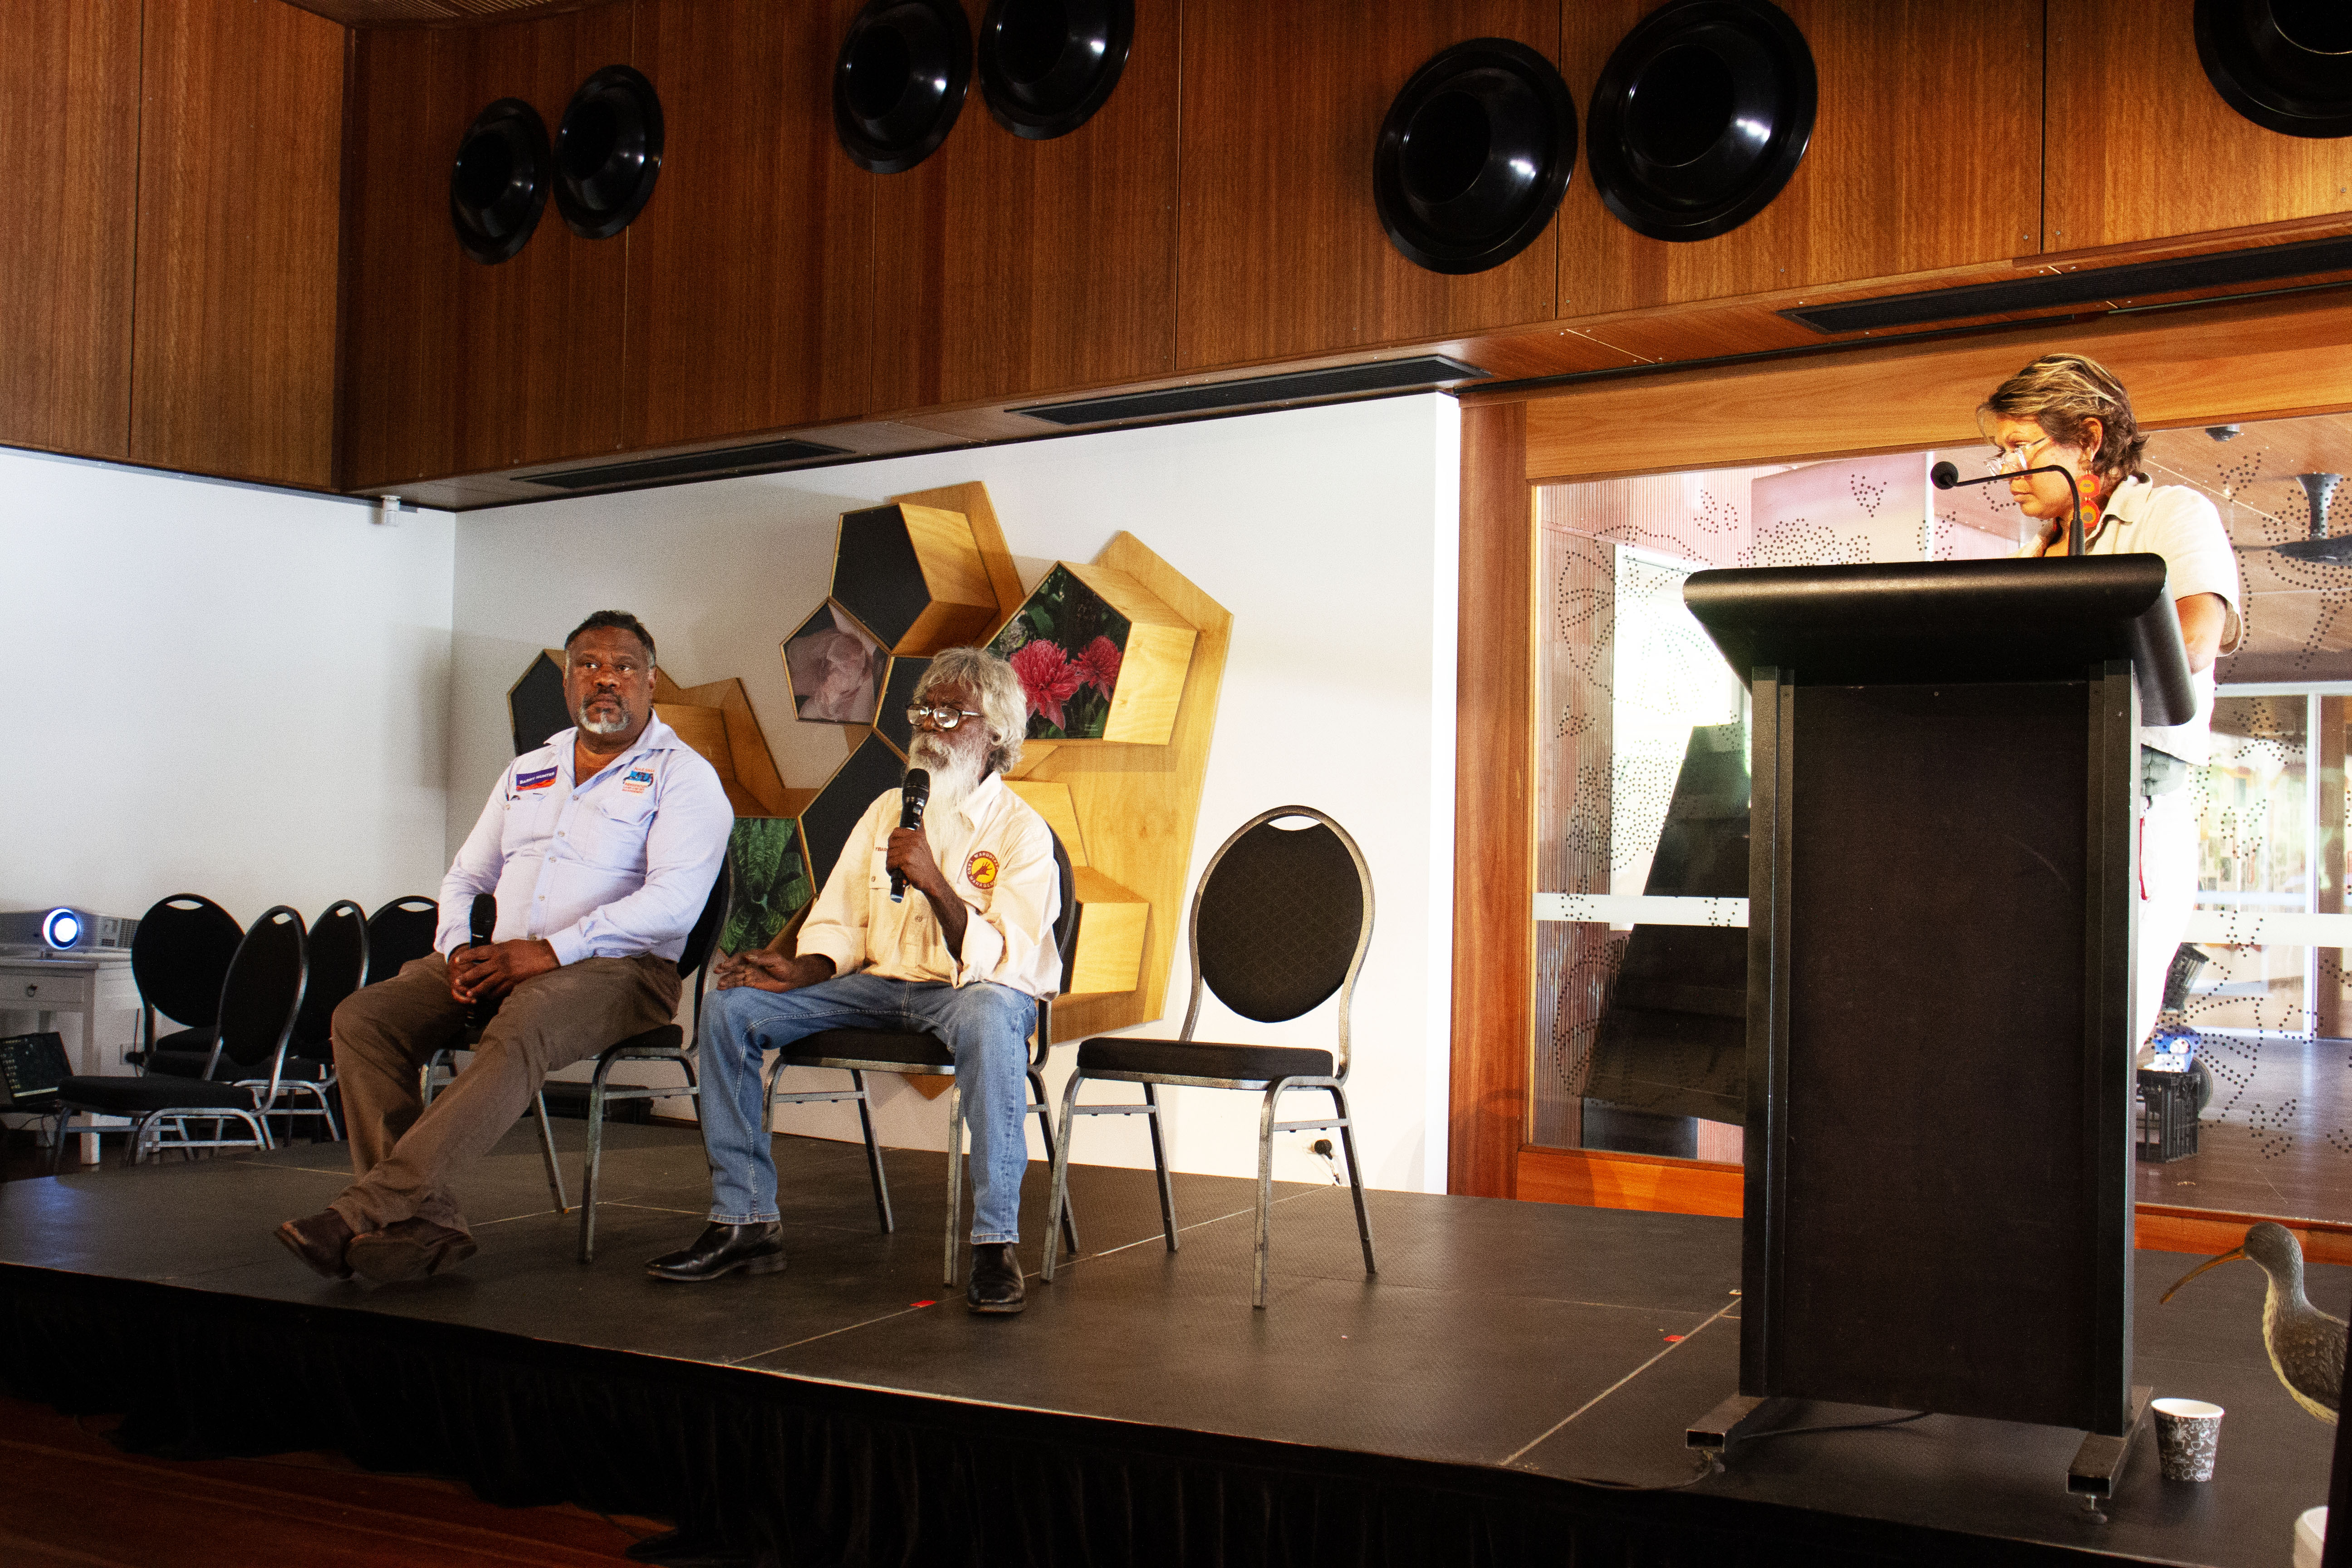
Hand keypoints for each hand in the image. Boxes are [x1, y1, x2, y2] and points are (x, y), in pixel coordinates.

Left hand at [449, 939, 558, 1005]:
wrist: (545, 955)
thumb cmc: (528, 948)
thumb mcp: (510, 944)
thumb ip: (497, 950)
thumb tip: (486, 955)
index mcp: (498, 950)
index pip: (477, 953)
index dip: (466, 957)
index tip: (457, 961)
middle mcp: (500, 962)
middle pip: (478, 971)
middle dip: (466, 977)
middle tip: (458, 982)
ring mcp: (507, 973)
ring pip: (487, 984)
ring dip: (477, 990)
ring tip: (469, 995)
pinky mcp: (514, 982)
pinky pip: (500, 991)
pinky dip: (493, 995)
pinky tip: (488, 997)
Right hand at [713, 949, 832, 992]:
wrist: (791, 978)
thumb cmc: (785, 967)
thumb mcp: (775, 960)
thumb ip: (762, 959)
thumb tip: (749, 956)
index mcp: (755, 957)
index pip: (741, 958)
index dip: (733, 961)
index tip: (726, 965)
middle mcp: (750, 965)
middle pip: (735, 967)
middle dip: (726, 969)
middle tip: (717, 971)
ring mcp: (750, 974)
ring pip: (735, 977)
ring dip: (727, 980)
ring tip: (719, 985)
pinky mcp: (751, 983)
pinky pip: (739, 984)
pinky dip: (730, 986)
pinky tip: (722, 988)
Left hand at [886, 827, 949, 902]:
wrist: (931, 880)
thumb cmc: (925, 865)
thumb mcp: (924, 845)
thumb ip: (919, 833)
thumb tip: (920, 819)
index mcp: (918, 835)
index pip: (896, 832)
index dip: (892, 841)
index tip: (896, 849)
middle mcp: (914, 840)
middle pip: (891, 843)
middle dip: (891, 854)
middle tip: (897, 861)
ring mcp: (910, 849)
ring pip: (889, 854)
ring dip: (891, 863)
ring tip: (898, 867)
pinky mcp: (906, 859)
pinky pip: (890, 862)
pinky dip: (890, 869)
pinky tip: (896, 871)